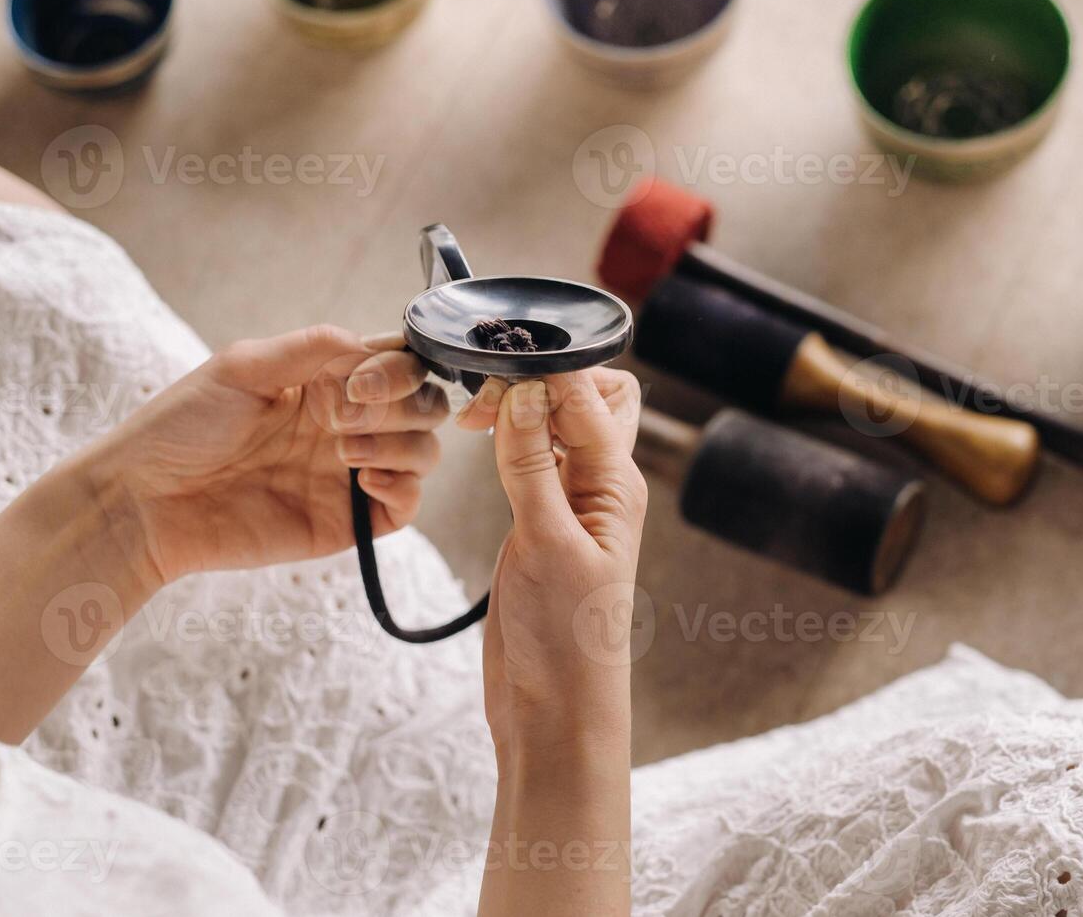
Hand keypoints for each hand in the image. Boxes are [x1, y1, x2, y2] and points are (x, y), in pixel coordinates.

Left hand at [89, 325, 447, 583]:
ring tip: (344, 452)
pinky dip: (402, 487)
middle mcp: (348, 423)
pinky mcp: (349, 522)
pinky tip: (360, 479)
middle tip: (342, 417)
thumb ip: (313, 346)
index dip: (397, 368)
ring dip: (401, 444)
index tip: (357, 383)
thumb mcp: (243, 367)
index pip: (398, 362)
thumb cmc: (182, 427)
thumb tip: (373, 345)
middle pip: (424, 404)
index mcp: (326, 382)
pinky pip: (408, 505)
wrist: (146, 501)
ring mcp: (351, 473)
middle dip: (401, 405)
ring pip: (425, 452)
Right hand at [458, 370, 644, 916]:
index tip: (493, 370)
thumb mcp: (546, 545)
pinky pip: (530, 457)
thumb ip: (533, 465)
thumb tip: (528, 388)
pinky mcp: (539, 520)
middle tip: (481, 396)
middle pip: (586, 397)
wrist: (554, 712)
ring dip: (517, 405)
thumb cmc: (565, 642)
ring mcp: (568, 501)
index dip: (546, 370)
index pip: (591, 395)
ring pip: (554, 424)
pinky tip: (473, 441)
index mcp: (615, 483)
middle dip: (539, 377)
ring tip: (467, 416)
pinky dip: (504, 438)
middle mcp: (598, 484)